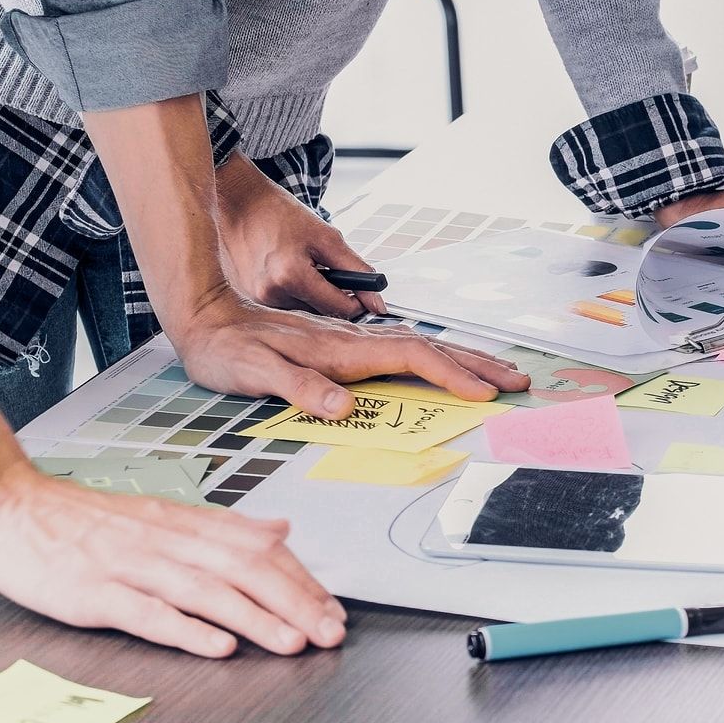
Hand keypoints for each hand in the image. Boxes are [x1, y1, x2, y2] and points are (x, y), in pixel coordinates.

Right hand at [0, 467, 346, 656]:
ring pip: (204, 591)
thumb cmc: (79, 518)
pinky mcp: (94, 592)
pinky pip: (147, 613)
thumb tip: (279, 529)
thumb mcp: (160, 512)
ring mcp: (130, 566)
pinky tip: (216, 645)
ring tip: (291, 641)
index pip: (256, 548)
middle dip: (292, 601)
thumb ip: (222, 526)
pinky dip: (185, 629)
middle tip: (329, 630)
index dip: (300, 578)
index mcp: (183, 522)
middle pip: (242, 569)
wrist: (6, 504)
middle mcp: (165, 540)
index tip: (332, 607)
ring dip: (254, 618)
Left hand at [162, 284, 529, 416]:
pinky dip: (436, 358)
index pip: (411, 357)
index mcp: (342, 348)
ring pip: (421, 346)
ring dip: (463, 360)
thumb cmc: (226, 349)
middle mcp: (354, 340)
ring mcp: (352, 340)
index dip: (451, 375)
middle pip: (430, 347)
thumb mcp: (253, 371)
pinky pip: (404, 351)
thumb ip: (298, 386)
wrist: (204, 316)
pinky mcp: (344, 346)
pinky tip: (445, 364)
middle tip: (518, 381)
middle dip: (477, 364)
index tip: (484, 393)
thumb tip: (342, 406)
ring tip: (498, 373)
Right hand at [216, 153, 385, 318]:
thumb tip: (376, 300)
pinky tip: (285, 271)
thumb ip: (356, 270)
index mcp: (291, 277)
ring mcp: (256, 299)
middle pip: (321, 313)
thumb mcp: (327, 237)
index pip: (339, 309)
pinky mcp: (248, 299)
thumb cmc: (280, 214)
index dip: (357, 300)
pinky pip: (284, 306)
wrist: (240, 203)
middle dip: (331, 294)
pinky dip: (293, 292)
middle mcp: (270, 295)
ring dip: (311, 294)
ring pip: (303, 311)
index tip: (361, 291)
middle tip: (324, 267)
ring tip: (301, 264)